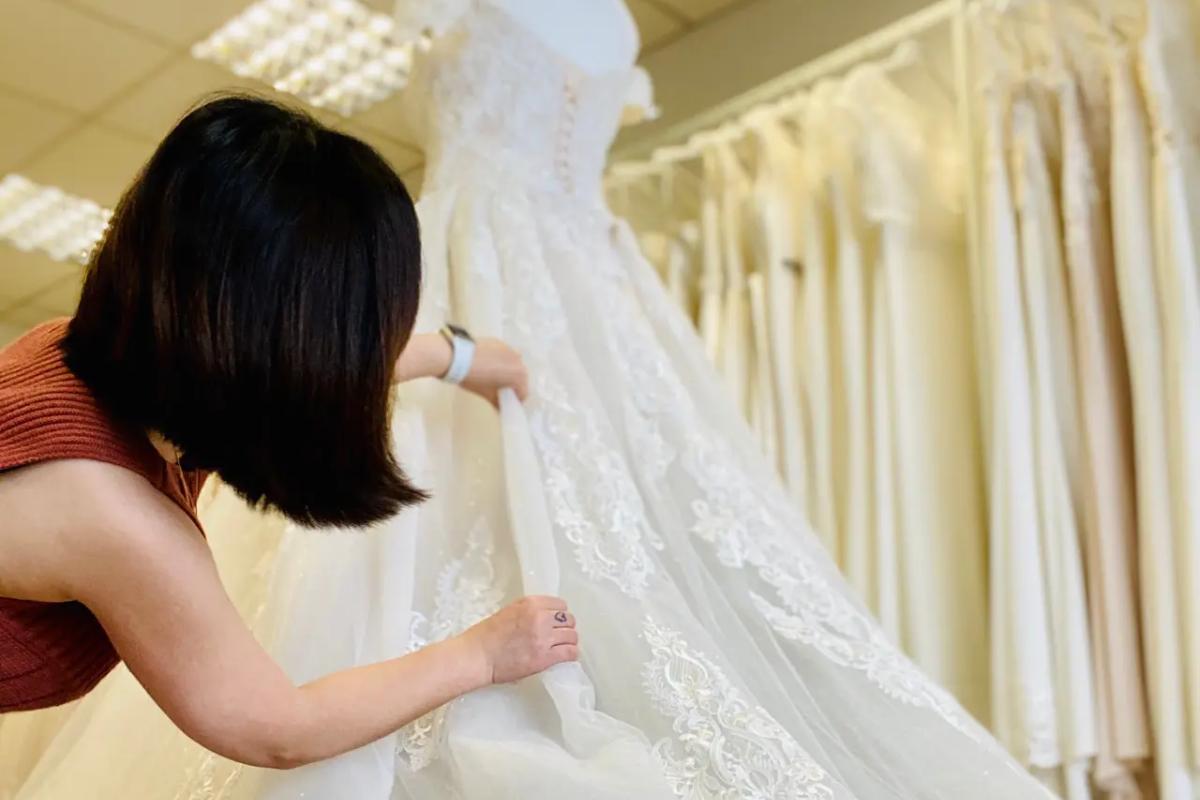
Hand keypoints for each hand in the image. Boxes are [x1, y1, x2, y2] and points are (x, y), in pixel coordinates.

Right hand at [456, 596, 578, 684]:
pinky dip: (571, 654)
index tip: (556, 621)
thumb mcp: (509, 612)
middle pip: (569, 619)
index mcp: (530, 604)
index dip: (559, 614)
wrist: (477, 656)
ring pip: (572, 636)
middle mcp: (540, 617)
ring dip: (569, 641)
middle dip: (565, 627)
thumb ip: (529, 611)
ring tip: (562, 646)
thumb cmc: (486, 636)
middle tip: (559, 635)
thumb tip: (546, 616)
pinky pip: (570, 652)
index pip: (560, 605)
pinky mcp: (545, 657)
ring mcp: (544, 637)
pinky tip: (566, 656)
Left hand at [460, 338, 528, 406]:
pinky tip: (487, 364)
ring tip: (492, 375)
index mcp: (518, 376)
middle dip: (511, 384)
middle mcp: (518, 360)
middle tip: (498, 389)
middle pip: (519, 377)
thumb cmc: (473, 376)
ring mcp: (509, 349)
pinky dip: (499, 360)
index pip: (523, 393)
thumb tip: (499, 404)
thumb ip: (497, 401)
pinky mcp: (499, 342)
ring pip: (512, 364)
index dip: (514, 400)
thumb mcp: (486, 394)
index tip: (506, 401)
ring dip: (506, 370)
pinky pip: (503, 354)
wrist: (458, 357)